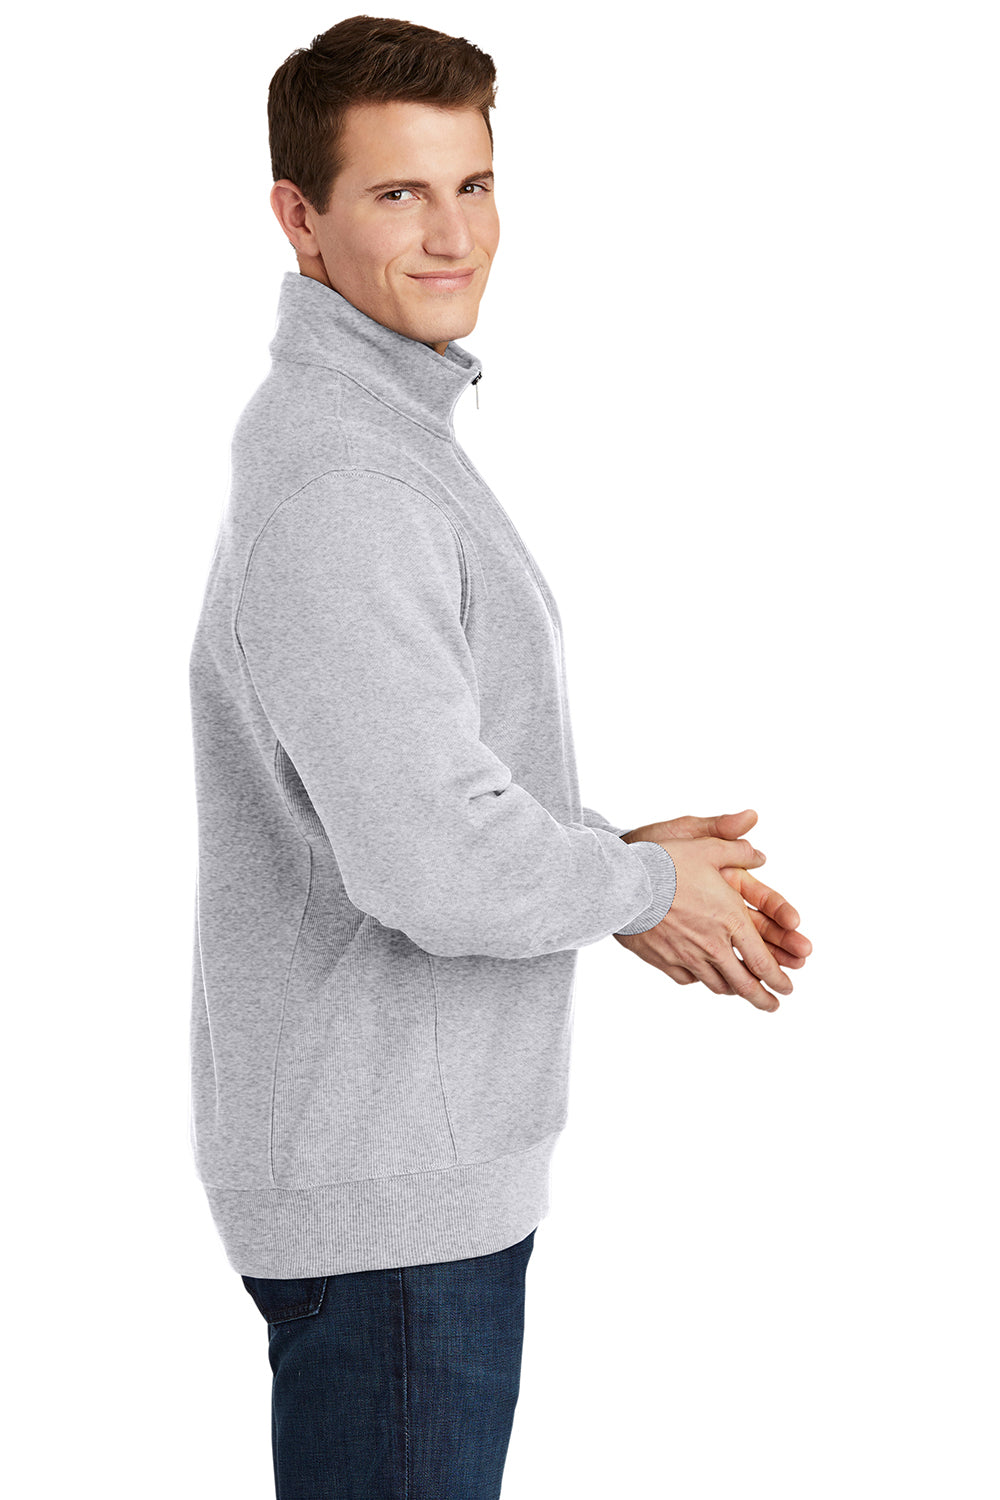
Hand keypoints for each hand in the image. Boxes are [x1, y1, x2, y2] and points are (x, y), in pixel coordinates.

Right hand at [615, 811, 810, 1008]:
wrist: (621, 883)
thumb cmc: (664, 862)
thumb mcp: (706, 847)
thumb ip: (737, 850)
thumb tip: (759, 854)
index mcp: (730, 920)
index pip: (762, 961)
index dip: (778, 979)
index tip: (786, 988)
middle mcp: (712, 945)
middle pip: (743, 984)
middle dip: (763, 999)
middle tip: (772, 1005)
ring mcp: (686, 956)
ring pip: (717, 984)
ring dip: (733, 991)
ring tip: (741, 994)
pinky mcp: (663, 960)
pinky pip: (688, 979)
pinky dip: (700, 980)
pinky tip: (703, 977)